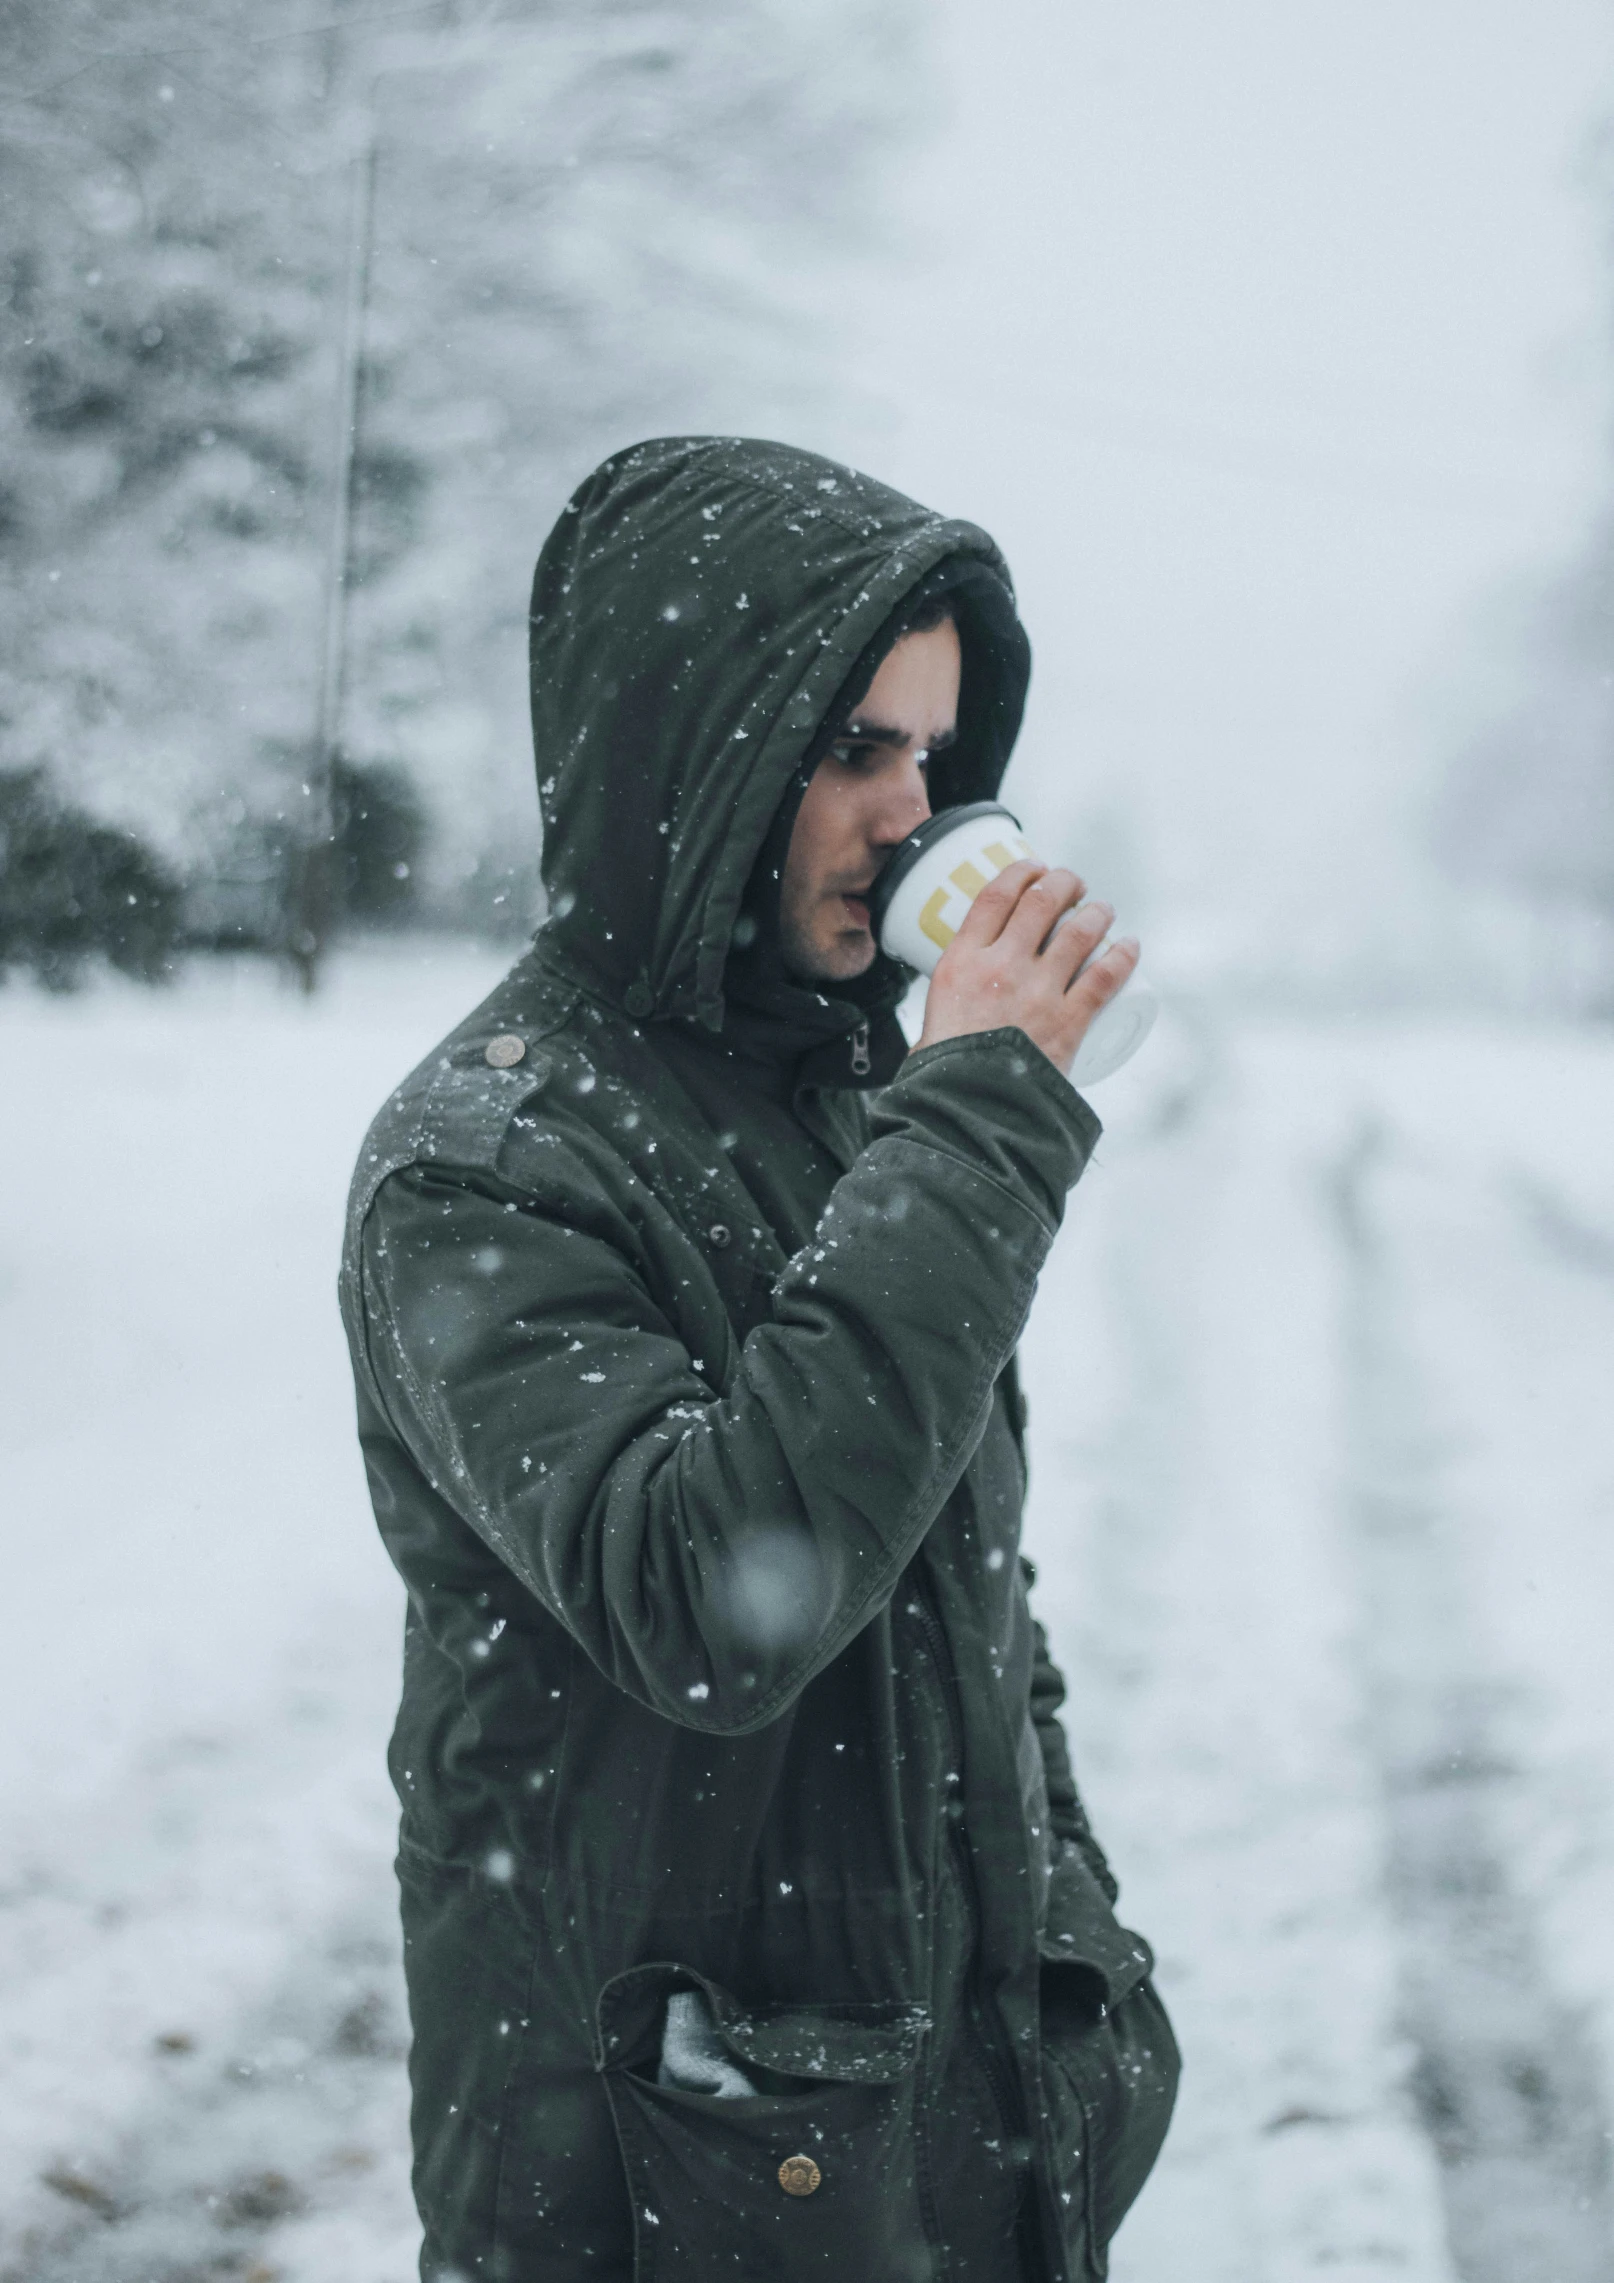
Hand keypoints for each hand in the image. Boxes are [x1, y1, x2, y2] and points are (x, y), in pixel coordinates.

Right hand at [914, 860, 1139, 1076]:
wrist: (968, 1111)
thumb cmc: (943, 1075)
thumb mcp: (928, 1026)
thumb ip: (944, 1015)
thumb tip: (946, 1026)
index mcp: (961, 962)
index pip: (995, 896)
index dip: (1021, 873)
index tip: (1035, 867)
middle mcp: (1002, 967)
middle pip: (1041, 903)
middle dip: (1064, 883)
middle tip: (1074, 885)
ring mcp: (1038, 992)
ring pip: (1078, 932)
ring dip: (1097, 912)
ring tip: (1103, 909)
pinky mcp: (1069, 1021)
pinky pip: (1104, 977)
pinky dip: (1123, 956)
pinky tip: (1131, 945)